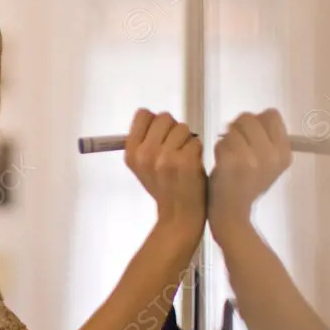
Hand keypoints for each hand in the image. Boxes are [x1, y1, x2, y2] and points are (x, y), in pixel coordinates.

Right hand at [125, 109, 205, 228]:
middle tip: (175, 149)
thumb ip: (144, 142)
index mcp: (131, 152)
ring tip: (184, 158)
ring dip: (187, 140)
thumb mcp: (141, 166)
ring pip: (182, 127)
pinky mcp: (186, 161)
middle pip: (164, 118)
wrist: (179, 215)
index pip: (143, 114)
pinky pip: (195, 141)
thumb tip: (155, 117)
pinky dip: (197, 150)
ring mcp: (165, 157)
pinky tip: (192, 165)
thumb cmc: (162, 188)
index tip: (161, 136)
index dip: (155, 122)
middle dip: (173, 130)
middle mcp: (145, 153)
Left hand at [209, 109, 292, 236]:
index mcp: (284, 153)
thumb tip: (260, 115)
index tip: (249, 137)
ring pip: (232, 127)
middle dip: (236, 128)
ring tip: (229, 158)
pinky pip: (221, 141)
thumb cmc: (246, 186)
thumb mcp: (268, 165)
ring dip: (226, 139)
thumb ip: (267, 140)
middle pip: (249, 117)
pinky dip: (217, 150)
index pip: (271, 115)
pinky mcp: (233, 162)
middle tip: (234, 147)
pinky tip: (221, 165)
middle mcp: (272, 154)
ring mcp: (253, 158)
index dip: (256, 121)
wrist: (232, 214)